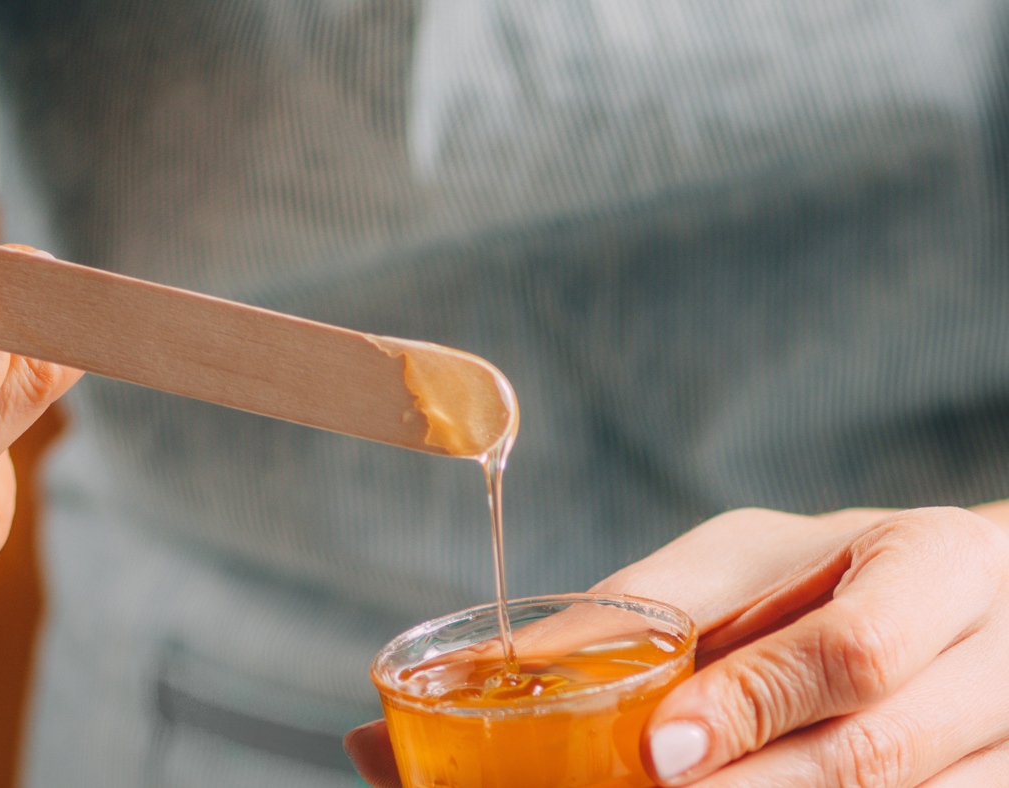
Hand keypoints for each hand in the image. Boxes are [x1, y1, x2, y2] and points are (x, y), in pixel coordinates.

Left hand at [347, 505, 1008, 786]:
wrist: (959, 605)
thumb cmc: (828, 571)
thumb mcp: (743, 563)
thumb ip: (639, 610)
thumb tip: (489, 671)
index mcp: (935, 563)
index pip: (857, 647)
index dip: (754, 705)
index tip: (661, 749)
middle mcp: (996, 653)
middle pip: (879, 754)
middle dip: (758, 786)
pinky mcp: (1004, 786)